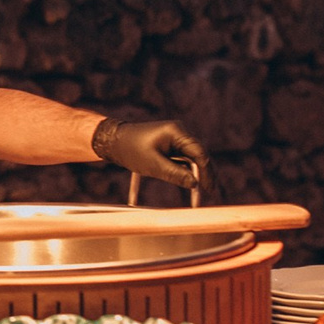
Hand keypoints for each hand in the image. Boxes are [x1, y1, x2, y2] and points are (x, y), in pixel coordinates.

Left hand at [92, 117, 209, 192]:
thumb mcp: (153, 165)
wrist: (112, 140)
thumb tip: (195, 184)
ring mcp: (175, 138)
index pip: (199, 152)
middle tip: (211, 191)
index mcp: (176, 132)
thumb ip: (175, 174)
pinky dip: (186, 170)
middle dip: (205, 173)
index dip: (206, 172)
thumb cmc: (130, 150)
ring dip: (197, 173)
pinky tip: (192, 183)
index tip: (209, 188)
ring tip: (204, 191)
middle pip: (199, 154)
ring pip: (192, 157)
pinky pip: (182, 158)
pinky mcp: (169, 144)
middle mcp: (179, 132)